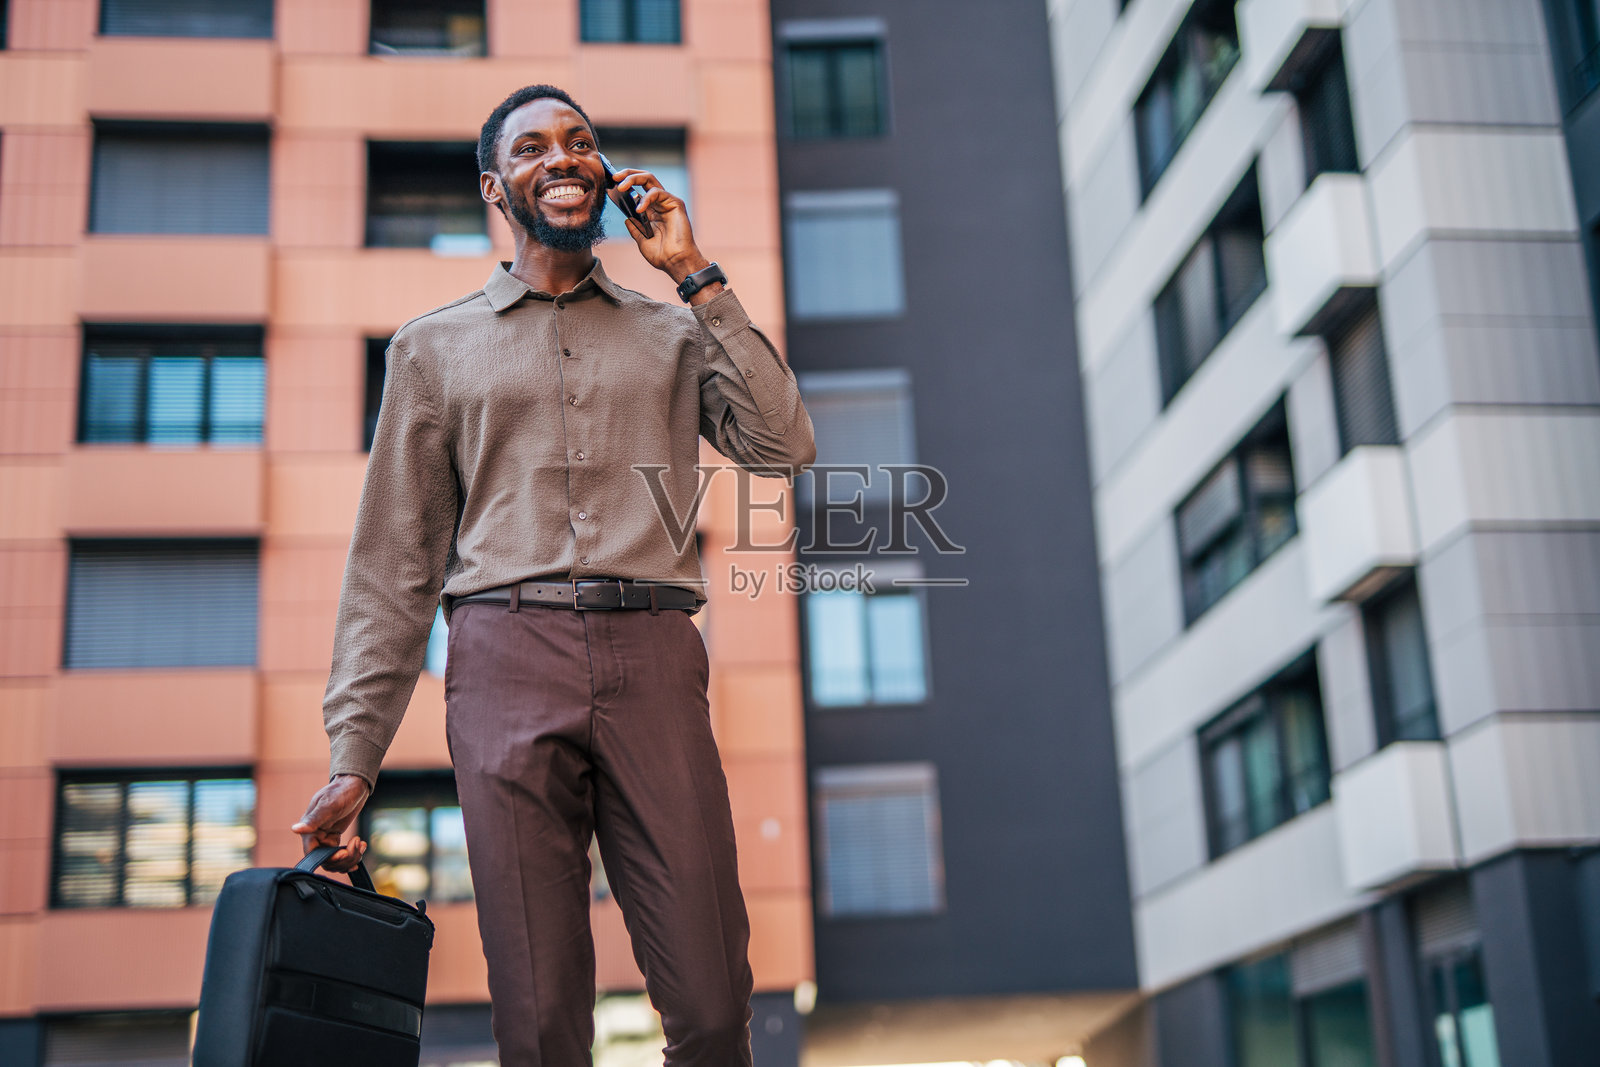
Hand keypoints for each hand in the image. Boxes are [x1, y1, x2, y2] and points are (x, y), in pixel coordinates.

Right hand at [291, 774, 371, 873]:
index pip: (313, 854)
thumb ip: (314, 819)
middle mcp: (315, 836)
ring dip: (350, 857)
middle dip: (343, 858)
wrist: (353, 784)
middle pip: (326, 861)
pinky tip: (362, 846)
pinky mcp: (334, 838)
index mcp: (310, 829)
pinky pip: (341, 855)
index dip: (328, 858)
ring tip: (361, 844)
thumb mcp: (329, 805)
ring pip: (335, 860)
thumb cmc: (340, 791)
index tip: (343, 853)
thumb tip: (295, 829)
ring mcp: (325, 838)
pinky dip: (353, 854)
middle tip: (357, 844)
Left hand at [611, 168, 715, 286]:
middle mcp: (659, 203)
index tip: (610, 182)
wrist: (676, 262)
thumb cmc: (662, 255)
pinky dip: (646, 198)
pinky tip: (639, 209)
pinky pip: (658, 192)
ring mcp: (667, 202)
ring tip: (621, 186)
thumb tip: (626, 218)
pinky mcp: (675, 203)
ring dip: (633, 179)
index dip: (625, 183)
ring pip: (649, 179)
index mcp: (651, 211)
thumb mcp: (642, 241)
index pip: (637, 189)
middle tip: (614, 176)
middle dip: (627, 174)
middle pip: (643, 179)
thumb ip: (635, 228)